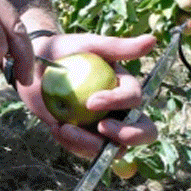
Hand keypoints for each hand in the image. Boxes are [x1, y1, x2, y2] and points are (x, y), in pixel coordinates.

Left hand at [19, 32, 159, 158]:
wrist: (37, 65)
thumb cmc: (67, 50)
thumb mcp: (91, 45)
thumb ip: (120, 47)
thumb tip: (153, 40)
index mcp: (126, 90)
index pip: (134, 100)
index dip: (118, 102)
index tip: (91, 101)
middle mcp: (121, 112)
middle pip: (142, 132)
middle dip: (130, 135)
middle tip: (104, 128)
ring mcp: (104, 128)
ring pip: (114, 149)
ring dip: (90, 144)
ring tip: (63, 129)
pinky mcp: (85, 139)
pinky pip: (86, 151)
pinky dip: (72, 144)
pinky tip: (56, 128)